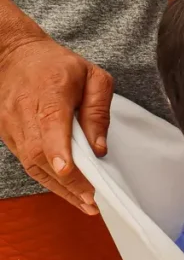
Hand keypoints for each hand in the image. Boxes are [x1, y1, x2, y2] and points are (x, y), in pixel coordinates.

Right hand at [0, 37, 111, 213]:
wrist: (16, 55)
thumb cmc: (59, 66)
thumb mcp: (93, 77)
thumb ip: (98, 111)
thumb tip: (99, 148)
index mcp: (50, 92)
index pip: (50, 123)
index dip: (57, 149)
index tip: (67, 170)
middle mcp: (25, 111)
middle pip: (40, 152)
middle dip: (67, 181)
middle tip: (91, 201)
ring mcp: (12, 125)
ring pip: (32, 162)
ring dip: (59, 187)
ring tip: (85, 204)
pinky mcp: (8, 135)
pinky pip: (28, 162)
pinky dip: (48, 179)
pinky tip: (69, 190)